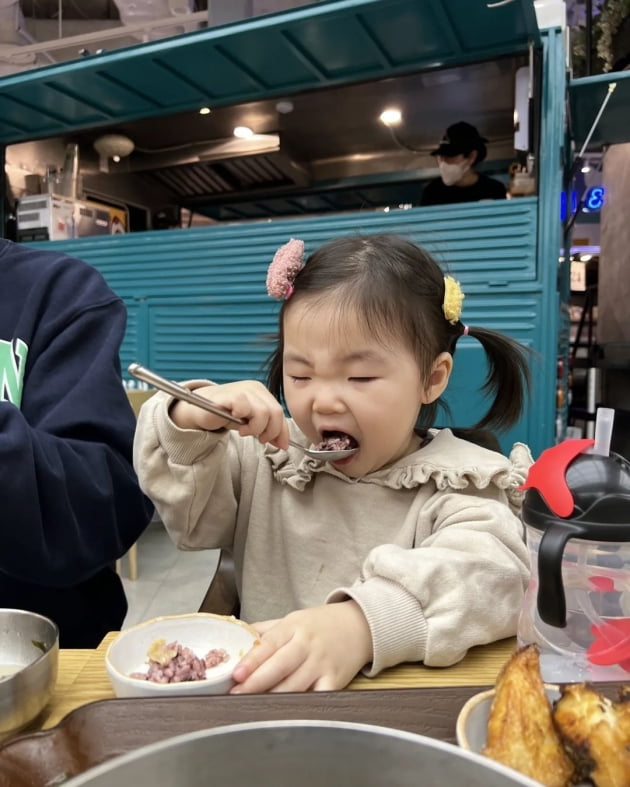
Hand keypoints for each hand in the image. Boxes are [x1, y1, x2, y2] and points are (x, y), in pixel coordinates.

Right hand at [169, 380, 288, 448]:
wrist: (201, 410)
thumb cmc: (226, 415)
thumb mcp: (251, 423)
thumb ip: (268, 430)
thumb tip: (283, 444)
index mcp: (262, 393)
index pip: (280, 412)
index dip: (282, 432)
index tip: (280, 446)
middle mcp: (254, 389)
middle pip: (275, 413)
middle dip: (270, 432)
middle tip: (259, 438)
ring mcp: (242, 390)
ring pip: (263, 413)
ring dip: (255, 428)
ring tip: (243, 430)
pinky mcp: (229, 395)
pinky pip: (243, 407)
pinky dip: (241, 418)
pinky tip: (234, 420)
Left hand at [230, 601, 372, 692]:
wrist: (360, 625)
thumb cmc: (321, 625)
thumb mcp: (294, 620)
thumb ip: (266, 631)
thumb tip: (236, 639)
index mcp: (294, 627)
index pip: (270, 643)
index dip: (252, 660)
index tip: (237, 674)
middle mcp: (308, 645)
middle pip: (281, 666)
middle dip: (257, 682)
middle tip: (238, 693)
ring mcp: (322, 664)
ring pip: (296, 685)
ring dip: (274, 698)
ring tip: (255, 706)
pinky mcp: (336, 681)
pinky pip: (318, 697)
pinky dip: (305, 706)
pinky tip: (288, 714)